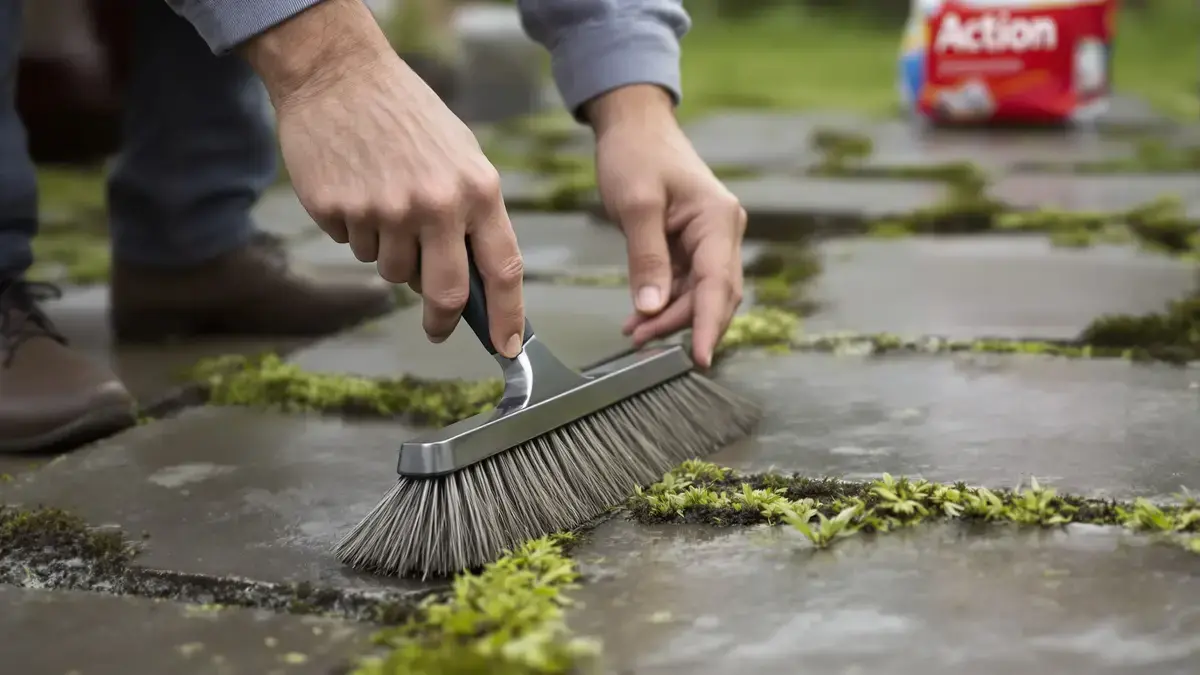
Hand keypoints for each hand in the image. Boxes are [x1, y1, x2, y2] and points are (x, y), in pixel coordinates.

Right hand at [241, 0, 525, 356]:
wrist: (338, 74)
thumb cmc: (408, 117)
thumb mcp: (461, 156)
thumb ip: (473, 217)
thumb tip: (477, 283)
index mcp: (477, 190)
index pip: (502, 269)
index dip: (507, 316)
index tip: (508, 346)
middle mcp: (435, 205)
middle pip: (445, 293)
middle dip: (442, 320)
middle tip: (437, 328)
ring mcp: (385, 210)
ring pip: (391, 272)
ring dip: (390, 254)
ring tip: (385, 203)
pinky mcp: (340, 210)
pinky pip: (354, 247)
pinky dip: (357, 230)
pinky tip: (357, 189)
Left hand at [587, 86, 746, 367]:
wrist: (634, 125)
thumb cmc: (636, 154)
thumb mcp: (636, 205)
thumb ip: (646, 258)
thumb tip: (650, 307)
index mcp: (718, 220)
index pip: (719, 285)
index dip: (710, 326)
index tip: (701, 359)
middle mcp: (723, 232)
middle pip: (713, 295)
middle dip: (680, 324)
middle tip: (639, 341)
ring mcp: (710, 240)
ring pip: (700, 295)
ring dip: (669, 317)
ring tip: (633, 333)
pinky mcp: (693, 245)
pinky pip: (686, 284)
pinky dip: (665, 303)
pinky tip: (639, 317)